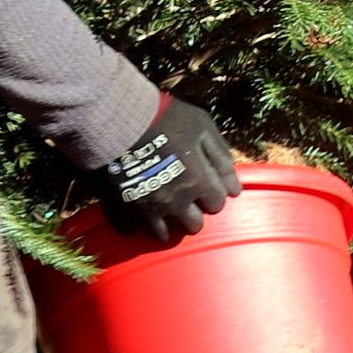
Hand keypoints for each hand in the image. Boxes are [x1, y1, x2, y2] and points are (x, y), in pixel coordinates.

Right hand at [96, 94, 238, 243]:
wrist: (117, 117)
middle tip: (182, 198)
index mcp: (197, 183)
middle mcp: (175, 202)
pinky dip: (134, 222)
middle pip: (193, 225)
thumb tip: (234, 188)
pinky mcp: (121, 212)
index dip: (211, 195)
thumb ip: (221, 156)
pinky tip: (134, 208)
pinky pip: (131, 230)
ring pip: (163, 235)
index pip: (217, 205)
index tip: (203, 187)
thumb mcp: (202, 127)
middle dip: (192, 213)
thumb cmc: (165, 118)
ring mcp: (147, 210)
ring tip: (158, 206)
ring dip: (164, 223)